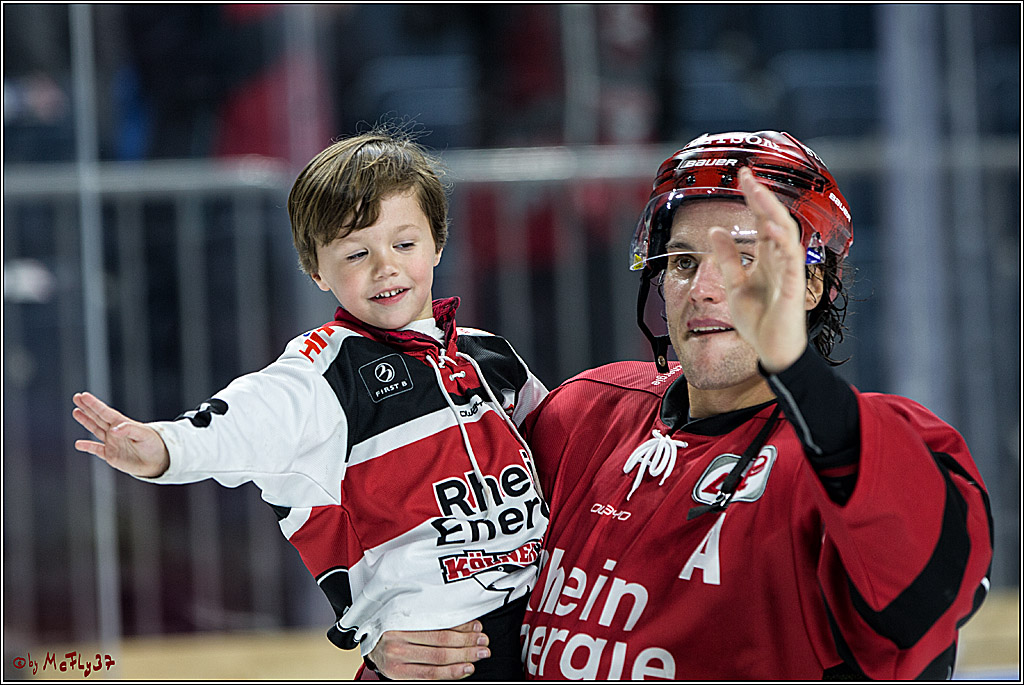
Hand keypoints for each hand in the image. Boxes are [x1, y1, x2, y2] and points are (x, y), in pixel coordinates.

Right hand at [72, 392, 169, 477]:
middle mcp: (115, 431)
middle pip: (98, 417)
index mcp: (123, 424)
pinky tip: (78, 444)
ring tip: (76, 411)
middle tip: (77, 397)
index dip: (94, 404)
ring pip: (96, 429)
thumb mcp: (144, 435)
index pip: (105, 412)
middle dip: (87, 407)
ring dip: (86, 421)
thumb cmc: (154, 445)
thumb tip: (113, 430)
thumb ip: (129, 430)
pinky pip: (96, 450)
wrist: (158, 461)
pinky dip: (88, 447)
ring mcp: (112, 442)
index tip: (84, 396)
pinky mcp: (111, 455)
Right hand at [367, 620, 489, 679]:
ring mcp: (397, 659)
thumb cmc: (393, 630)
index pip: (438, 625)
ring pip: (438, 660)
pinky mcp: (397, 674)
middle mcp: (398, 639)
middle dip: (467, 644)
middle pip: (441, 643)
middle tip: (483, 643)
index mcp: (402, 620)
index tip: (477, 628)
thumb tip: (466, 624)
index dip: (461, 628)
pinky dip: (450, 672)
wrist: (370, 645)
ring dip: (463, 658)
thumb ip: (432, 620)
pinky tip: (463, 669)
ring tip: (478, 655)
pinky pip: (429, 675)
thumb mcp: (409, 618)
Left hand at [709, 167, 812, 373]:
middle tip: (747, 174)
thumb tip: (715, 231)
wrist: (770, 351)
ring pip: (785, 233)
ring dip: (771, 211)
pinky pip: (792, 261)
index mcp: (767, 258)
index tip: (742, 176)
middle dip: (761, 196)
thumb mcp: (733, 285)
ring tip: (757, 191)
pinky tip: (772, 228)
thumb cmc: (758, 321)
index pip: (762, 220)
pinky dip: (783, 243)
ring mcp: (789, 272)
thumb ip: (727, 258)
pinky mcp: (794, 289)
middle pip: (774, 219)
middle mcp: (780, 260)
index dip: (753, 197)